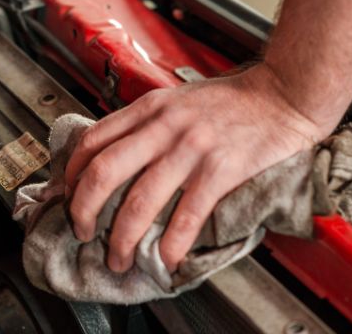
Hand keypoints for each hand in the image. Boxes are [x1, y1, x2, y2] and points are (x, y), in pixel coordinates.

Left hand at [65, 65, 339, 272]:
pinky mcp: (221, 168)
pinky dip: (172, 241)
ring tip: (118, 257)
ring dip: (122, 237)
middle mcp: (165, 126)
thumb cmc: (235, 101)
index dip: (72, 176)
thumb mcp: (178, 100)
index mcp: (150, 108)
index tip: (68, 198)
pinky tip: (166, 258)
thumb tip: (115, 156)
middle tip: (83, 233)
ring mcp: (192, 147)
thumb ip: (148, 124)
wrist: (284, 94)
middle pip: (105, 172)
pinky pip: (187, 212)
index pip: (93, 141)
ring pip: (140, 199)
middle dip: (85, 210)